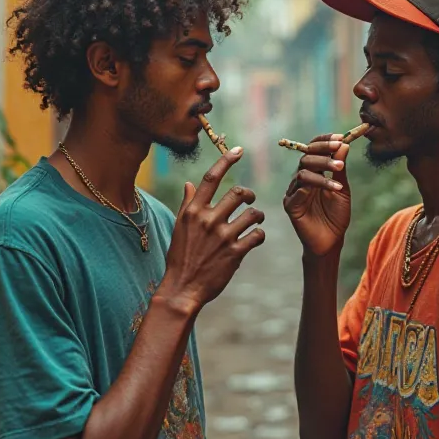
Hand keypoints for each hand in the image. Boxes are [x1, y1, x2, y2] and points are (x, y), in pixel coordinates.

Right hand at [159, 147, 264, 311]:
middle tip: (250, 201)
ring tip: (255, 221)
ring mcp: (222, 237)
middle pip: (238, 193)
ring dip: (258, 216)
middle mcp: (208, 220)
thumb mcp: (179, 228)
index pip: (212, 177)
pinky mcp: (235, 253)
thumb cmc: (180, 257)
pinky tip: (254, 238)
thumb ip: (187, 204)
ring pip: (253, 214)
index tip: (239, 150)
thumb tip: (189, 184)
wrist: (182, 288)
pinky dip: (259, 235)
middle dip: (249, 196)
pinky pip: (257, 235)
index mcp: (193, 211)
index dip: (227, 160)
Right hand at [283, 134, 350, 256]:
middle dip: (323, 151)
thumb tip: (343, 144)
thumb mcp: (343, 189)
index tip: (339, 136)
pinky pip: (299, 191)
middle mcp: (301, 179)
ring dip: (323, 169)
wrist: (331, 241)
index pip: (313, 149)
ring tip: (340, 175)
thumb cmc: (336, 216)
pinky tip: (333, 189)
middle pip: (306, 156)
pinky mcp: (290, 205)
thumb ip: (340, 169)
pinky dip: (316, 186)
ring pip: (303, 171)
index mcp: (314, 172)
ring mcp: (294, 191)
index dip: (324, 141)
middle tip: (339, 150)